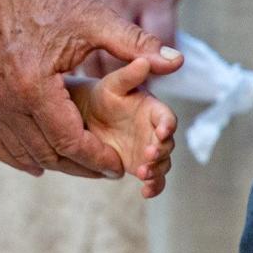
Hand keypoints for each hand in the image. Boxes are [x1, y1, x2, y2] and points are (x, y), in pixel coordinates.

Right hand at [0, 0, 182, 178]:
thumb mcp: (96, 19)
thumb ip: (138, 46)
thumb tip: (178, 63)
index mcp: (35, 86)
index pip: (70, 141)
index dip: (97, 158)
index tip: (118, 166)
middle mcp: (3, 97)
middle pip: (44, 153)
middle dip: (77, 166)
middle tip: (102, 170)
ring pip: (16, 150)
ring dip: (47, 162)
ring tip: (75, 164)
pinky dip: (10, 153)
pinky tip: (32, 161)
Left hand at [75, 56, 176, 197]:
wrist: (86, 114)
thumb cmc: (102, 95)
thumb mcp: (112, 84)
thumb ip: (129, 75)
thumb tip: (145, 61)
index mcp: (152, 109)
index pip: (167, 118)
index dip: (167, 125)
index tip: (160, 131)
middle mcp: (154, 130)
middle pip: (166, 144)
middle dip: (161, 151)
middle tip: (148, 154)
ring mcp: (147, 148)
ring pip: (161, 163)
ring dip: (156, 169)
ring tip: (142, 172)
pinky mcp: (138, 163)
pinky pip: (152, 177)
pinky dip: (154, 186)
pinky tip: (145, 191)